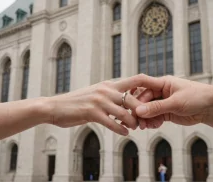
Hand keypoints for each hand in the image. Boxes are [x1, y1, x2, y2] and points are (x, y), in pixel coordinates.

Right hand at [41, 74, 164, 135]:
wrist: (55, 107)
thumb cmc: (77, 102)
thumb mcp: (96, 93)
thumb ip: (110, 95)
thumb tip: (125, 99)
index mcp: (109, 84)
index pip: (135, 79)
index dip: (149, 84)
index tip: (157, 94)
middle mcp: (106, 90)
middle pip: (133, 99)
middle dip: (141, 111)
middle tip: (144, 120)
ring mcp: (99, 101)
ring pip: (124, 113)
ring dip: (132, 123)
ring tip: (135, 128)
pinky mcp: (92, 112)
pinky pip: (112, 123)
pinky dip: (120, 130)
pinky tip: (125, 134)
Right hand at [134, 75, 212, 128]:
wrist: (212, 108)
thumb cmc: (197, 97)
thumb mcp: (176, 102)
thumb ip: (157, 107)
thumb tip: (139, 111)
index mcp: (162, 83)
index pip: (143, 84)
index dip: (133, 91)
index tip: (124, 100)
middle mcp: (161, 92)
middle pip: (143, 100)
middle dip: (138, 110)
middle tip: (133, 120)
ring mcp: (163, 103)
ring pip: (148, 110)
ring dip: (144, 118)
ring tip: (142, 126)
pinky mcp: (167, 113)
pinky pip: (154, 117)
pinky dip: (151, 122)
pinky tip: (150, 126)